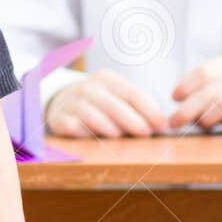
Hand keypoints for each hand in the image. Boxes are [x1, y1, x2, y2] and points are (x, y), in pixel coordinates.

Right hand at [46, 70, 163, 136]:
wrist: (61, 99)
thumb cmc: (99, 102)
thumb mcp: (115, 95)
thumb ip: (135, 107)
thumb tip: (162, 126)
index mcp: (107, 80)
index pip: (132, 93)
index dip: (150, 110)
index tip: (163, 126)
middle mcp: (87, 88)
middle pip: (114, 106)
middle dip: (134, 122)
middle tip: (146, 134)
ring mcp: (71, 103)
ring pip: (94, 118)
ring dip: (112, 130)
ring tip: (122, 138)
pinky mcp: (59, 118)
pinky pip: (74, 128)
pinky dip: (87, 135)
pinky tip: (97, 141)